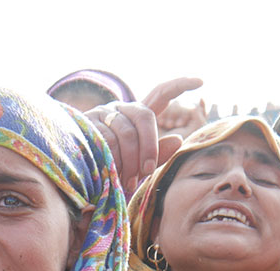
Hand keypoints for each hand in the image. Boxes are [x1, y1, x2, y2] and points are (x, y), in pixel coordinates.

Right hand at [86, 76, 202, 194]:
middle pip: (145, 116)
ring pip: (126, 132)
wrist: (78, 176)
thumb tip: (179, 139)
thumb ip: (157, 154)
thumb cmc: (112, 171)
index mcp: (137, 116)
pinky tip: (110, 172)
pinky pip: (107, 140)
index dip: (179, 86)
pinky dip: (112, 160)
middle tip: (147, 171)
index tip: (201, 81)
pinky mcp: (87, 123)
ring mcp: (103, 113)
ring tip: (126, 180)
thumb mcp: (139, 166)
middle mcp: (121, 108)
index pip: (160, 94)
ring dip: (129, 159)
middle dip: (150, 146)